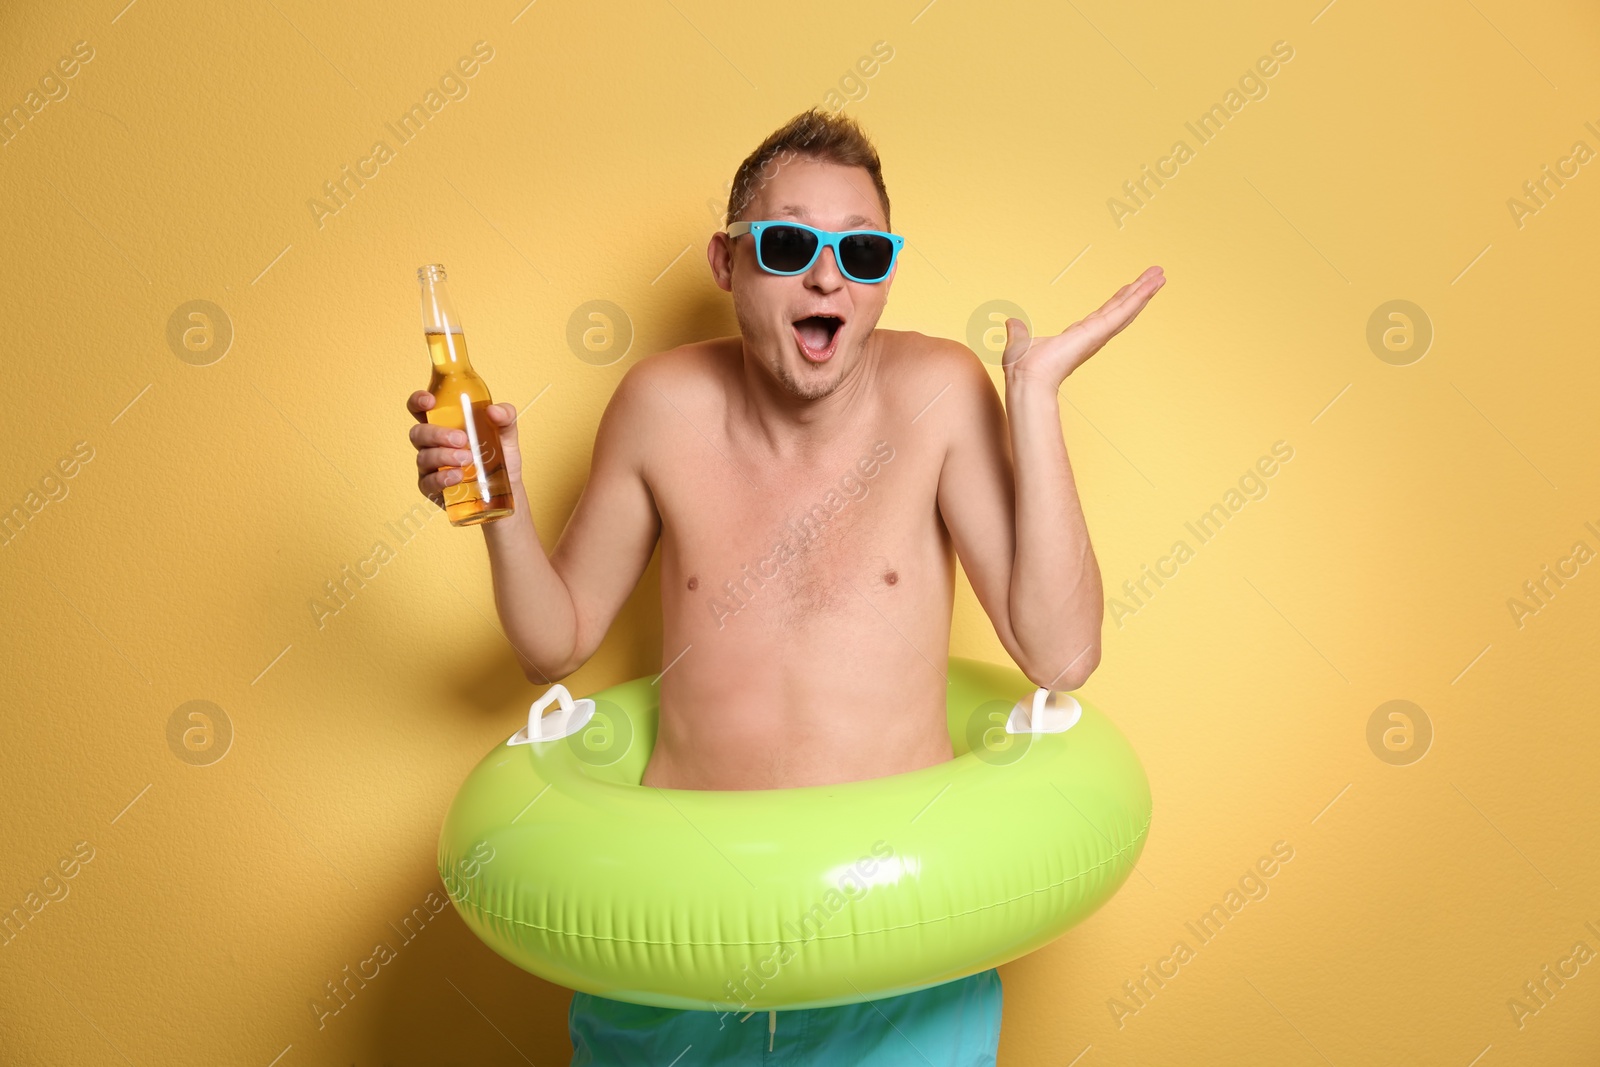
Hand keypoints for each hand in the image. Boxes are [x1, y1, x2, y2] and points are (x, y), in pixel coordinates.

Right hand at [407, 392, 523, 509]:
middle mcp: (433, 444)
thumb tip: (493, 411)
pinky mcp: (433, 488)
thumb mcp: (507, 434)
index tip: (430, 402)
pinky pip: (428, 483)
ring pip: (423, 457)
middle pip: (418, 433)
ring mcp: (430, 467)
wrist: (508, 490)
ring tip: (468, 459)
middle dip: (437, 434)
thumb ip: (505, 416)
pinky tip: (458, 476)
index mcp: (445, 425)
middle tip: (462, 440)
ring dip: (444, 456)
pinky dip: (442, 478)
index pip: (421, 409)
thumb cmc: (500, 458)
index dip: (419, 402)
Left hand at [1001, 266, 1164, 387]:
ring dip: (1144, 292)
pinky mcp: (1099, 332)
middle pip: (1121, 308)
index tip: (1130, 289)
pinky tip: (1151, 285)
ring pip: (1126, 308)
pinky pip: (1122, 311)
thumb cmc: (1023, 367)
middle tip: (1156, 276)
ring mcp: (1098, 334)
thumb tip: (1011, 323)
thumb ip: (1019, 331)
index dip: (1118, 301)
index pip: (1103, 314)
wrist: (1026, 378)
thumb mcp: (1020, 341)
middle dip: (1138, 292)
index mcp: (1077, 335)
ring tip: (1160, 275)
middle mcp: (1092, 334)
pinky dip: (1138, 298)